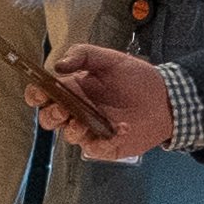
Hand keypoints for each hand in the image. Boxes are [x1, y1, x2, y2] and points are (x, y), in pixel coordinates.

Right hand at [32, 42, 175, 162]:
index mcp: (74, 89)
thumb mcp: (110, 59)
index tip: (39, 93)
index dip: (37, 94)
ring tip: (83, 122)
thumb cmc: (138, 78)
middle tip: (62, 109)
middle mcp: (78, 110)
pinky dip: (101, 141)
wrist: (166, 99)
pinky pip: (93, 148)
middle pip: (49, 118)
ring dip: (71, 129)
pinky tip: (118, 129)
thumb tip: (58, 65)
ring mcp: (89, 129)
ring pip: (67, 134)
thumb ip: (83, 55)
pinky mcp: (104, 145)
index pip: (45, 94)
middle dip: (50, 115)